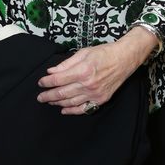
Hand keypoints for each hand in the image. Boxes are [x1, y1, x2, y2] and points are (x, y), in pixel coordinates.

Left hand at [36, 27, 157, 114]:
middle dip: (48, 95)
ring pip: (71, 102)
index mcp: (82, 71)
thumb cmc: (104, 53)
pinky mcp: (101, 99)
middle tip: (40, 97)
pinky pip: (84, 109)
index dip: (46, 82)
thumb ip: (66, 64)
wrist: (125, 59)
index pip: (58, 80)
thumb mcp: (83, 53)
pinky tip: (63, 110)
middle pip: (62, 93)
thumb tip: (51, 72)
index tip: (41, 83)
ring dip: (57, 103)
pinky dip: (72, 111)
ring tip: (49, 101)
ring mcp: (95, 94)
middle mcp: (88, 84)